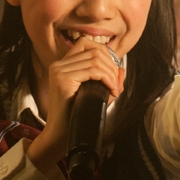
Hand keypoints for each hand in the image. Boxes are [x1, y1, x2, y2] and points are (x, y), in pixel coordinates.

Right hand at [27, 39, 122, 172]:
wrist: (61, 135)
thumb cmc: (76, 117)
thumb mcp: (95, 96)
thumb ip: (108, 81)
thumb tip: (121, 69)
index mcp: (62, 65)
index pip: (87, 44)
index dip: (105, 54)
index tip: (113, 72)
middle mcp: (58, 64)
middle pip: (94, 50)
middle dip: (112, 65)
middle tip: (116, 84)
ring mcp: (59, 71)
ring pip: (96, 59)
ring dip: (111, 74)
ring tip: (114, 90)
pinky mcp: (63, 80)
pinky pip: (93, 71)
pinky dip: (107, 79)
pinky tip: (111, 91)